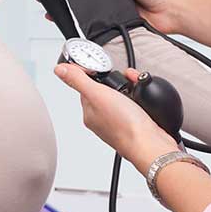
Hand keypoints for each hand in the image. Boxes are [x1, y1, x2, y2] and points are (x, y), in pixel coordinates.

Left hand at [54, 63, 178, 175]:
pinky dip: (138, 95)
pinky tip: (141, 97)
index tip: (101, 68)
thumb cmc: (124, 125)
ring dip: (129, 86)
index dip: (92, 74)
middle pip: (105, 89)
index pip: (85, 87)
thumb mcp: (97, 94)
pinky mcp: (135, 121)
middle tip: (122, 80)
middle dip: (115, 80)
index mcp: (89, 113)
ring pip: (121, 95)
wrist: (151, 143)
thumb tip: (59, 70)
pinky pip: (134, 102)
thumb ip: (78, 80)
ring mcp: (119, 120)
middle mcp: (102, 118)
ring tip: (133, 87)